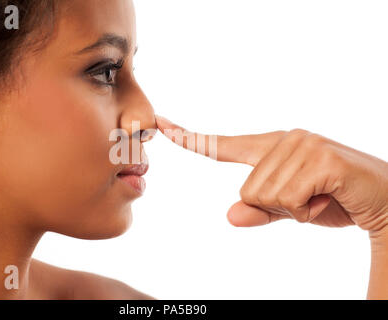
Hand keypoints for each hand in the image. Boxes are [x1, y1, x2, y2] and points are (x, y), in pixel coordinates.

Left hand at [155, 116, 387, 234]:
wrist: (383, 201)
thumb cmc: (333, 200)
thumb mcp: (290, 210)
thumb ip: (260, 210)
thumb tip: (230, 215)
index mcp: (273, 148)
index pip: (225, 145)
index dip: (192, 139)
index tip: (162, 126)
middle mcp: (285, 140)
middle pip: (247, 190)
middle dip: (278, 207)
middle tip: (310, 199)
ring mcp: (303, 145)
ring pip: (265, 196)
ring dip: (295, 209)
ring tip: (321, 196)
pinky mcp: (321, 158)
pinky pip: (291, 199)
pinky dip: (308, 211)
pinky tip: (329, 197)